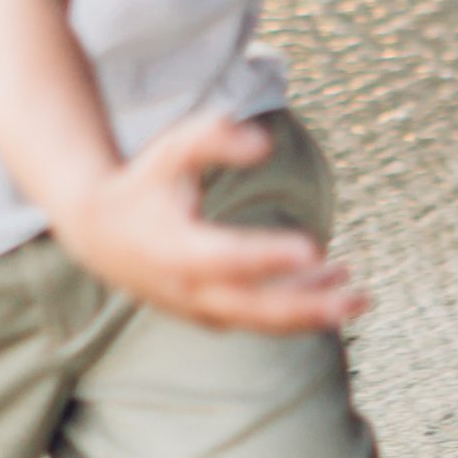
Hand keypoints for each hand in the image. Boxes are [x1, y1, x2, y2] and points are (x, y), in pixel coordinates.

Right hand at [56, 114, 366, 334]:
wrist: (98, 234)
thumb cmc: (143, 182)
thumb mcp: (170, 149)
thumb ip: (213, 136)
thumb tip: (263, 143)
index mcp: (177, 248)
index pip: (227, 258)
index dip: (268, 257)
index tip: (312, 248)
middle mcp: (189, 288)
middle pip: (255, 309)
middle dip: (309, 306)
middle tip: (357, 298)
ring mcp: (199, 308)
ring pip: (262, 321)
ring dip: (312, 312)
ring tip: (358, 296)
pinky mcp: (208, 315)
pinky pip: (257, 319)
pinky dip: (294, 311)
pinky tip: (331, 287)